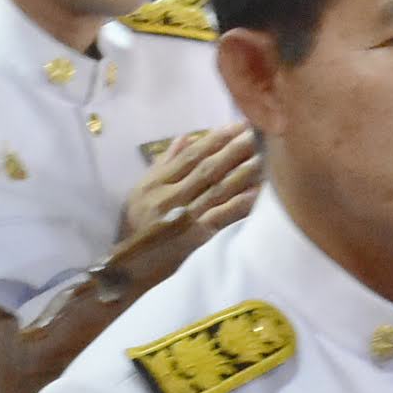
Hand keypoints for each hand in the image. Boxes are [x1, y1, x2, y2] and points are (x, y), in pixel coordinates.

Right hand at [122, 124, 258, 237]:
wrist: (127, 268)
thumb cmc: (135, 227)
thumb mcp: (140, 191)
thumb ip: (163, 163)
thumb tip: (185, 137)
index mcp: (156, 182)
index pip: (191, 155)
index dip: (215, 139)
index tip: (237, 125)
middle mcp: (170, 196)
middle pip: (208, 168)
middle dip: (234, 149)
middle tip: (257, 132)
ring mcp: (183, 217)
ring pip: (218, 189)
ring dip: (243, 171)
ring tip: (264, 155)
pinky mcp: (194, 238)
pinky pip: (220, 218)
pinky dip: (239, 205)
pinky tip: (257, 193)